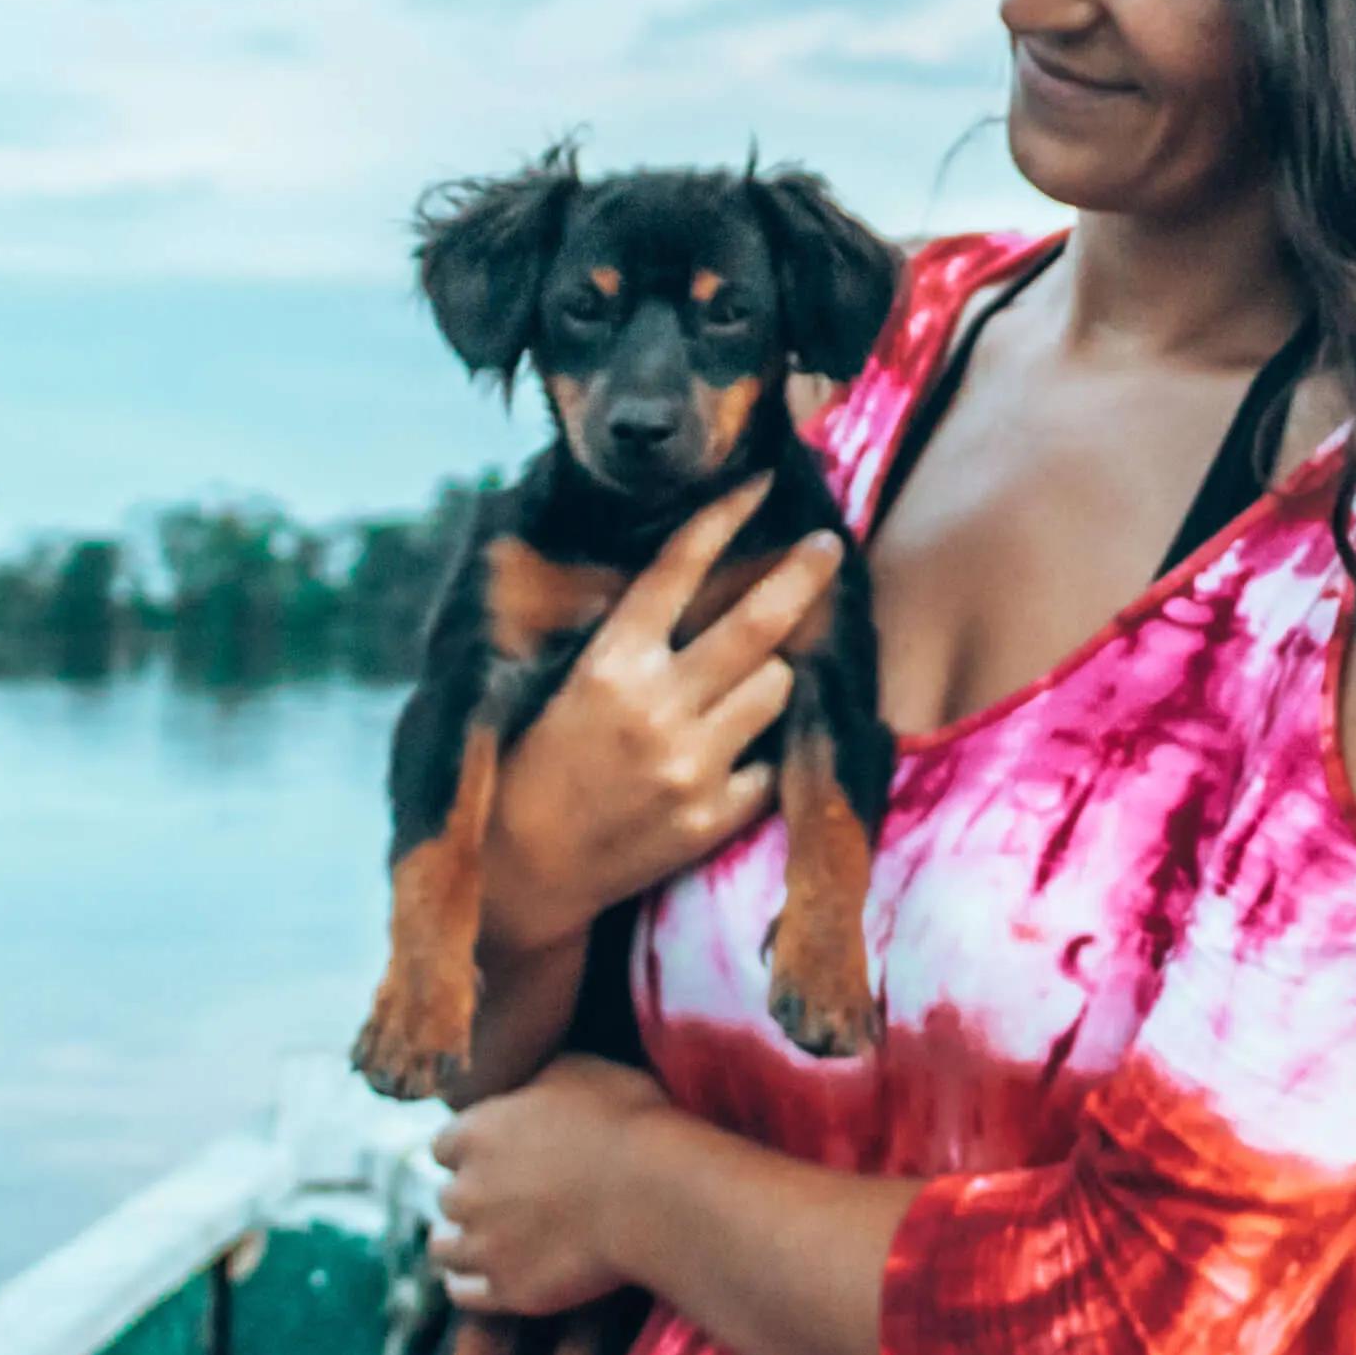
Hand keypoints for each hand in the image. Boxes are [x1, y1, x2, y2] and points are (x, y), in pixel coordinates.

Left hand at [429, 1054, 670, 1313]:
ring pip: (444, 1249)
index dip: (470, 1150)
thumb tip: (530, 1086)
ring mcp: (483, 1244)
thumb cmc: (626, 1124)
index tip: (496, 1154)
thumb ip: (536, 1082)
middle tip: (505, 1199)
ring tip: (487, 1241)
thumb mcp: (579, 1071)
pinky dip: (471, 1284)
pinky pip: (464, 1293)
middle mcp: (466, 1190)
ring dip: (461, 1243)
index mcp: (475, 1132)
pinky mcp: (507, 1289)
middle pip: (447, 1198)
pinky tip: (487, 1277)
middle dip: (472, 1197)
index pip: (444, 1145)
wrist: (655, 1196)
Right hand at [478, 479, 844, 956]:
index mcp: (608, 664)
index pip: (676, 569)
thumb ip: (629, 639)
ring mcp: (691, 764)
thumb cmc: (539, 764)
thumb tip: (695, 581)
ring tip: (747, 682)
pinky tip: (733, 755)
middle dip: (803, 574)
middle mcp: (655, 707)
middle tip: (828, 546)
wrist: (526, 871)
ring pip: (776, 686)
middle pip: (758, 623)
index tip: (760, 483)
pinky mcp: (713, 815)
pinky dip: (759, 751)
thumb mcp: (568, 685)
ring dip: (772, 674)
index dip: (722, 517)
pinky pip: (770, 760)